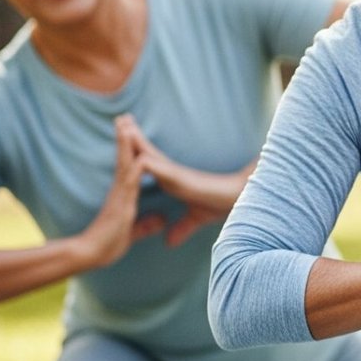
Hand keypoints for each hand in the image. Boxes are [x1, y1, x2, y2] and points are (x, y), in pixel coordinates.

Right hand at [76, 115, 165, 268]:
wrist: (91, 255)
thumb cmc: (108, 245)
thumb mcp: (134, 232)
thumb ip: (146, 225)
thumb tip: (160, 220)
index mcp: (125, 194)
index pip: (131, 165)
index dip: (133, 149)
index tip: (132, 131)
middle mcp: (121, 190)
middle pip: (125, 157)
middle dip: (125, 137)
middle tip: (124, 117)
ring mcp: (119, 195)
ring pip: (125, 163)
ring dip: (125, 145)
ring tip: (125, 124)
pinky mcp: (120, 203)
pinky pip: (127, 182)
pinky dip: (132, 167)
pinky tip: (138, 156)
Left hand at [129, 122, 248, 246]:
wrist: (240, 200)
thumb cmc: (221, 204)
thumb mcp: (195, 219)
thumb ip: (181, 228)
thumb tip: (169, 242)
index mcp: (171, 180)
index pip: (148, 161)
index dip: (136, 149)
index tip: (124, 135)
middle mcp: (172, 173)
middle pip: (146, 151)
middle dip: (132, 135)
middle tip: (120, 117)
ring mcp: (176, 174)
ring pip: (151, 155)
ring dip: (137, 141)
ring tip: (123, 125)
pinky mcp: (184, 180)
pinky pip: (163, 170)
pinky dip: (149, 163)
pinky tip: (137, 157)